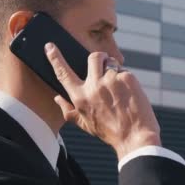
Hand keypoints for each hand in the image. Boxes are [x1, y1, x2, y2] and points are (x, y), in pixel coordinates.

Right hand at [44, 42, 160, 160]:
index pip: (63, 73)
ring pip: (110, 62)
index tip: (50, 46)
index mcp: (79, 98)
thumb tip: (57, 98)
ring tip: (119, 85)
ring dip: (114, 68)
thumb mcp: (85, 124)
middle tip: (104, 64)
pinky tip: (129, 93)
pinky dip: (127, 79)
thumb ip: (68, 111)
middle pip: (92, 57)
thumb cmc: (110, 132)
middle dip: (99, 57)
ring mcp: (110, 81)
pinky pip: (124, 71)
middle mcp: (93, 87)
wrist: (135, 137)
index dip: (55, 58)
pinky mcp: (126, 78)